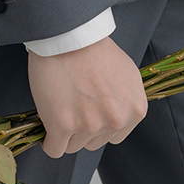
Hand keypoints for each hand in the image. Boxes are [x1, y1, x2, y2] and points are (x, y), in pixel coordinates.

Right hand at [27, 36, 147, 157]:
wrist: (68, 34)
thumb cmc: (93, 48)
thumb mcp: (126, 73)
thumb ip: (126, 100)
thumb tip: (118, 116)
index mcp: (135, 110)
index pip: (115, 136)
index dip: (99, 123)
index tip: (89, 110)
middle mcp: (116, 120)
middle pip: (94, 143)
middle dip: (82, 128)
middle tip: (72, 104)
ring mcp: (89, 125)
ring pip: (73, 146)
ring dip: (65, 132)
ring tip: (60, 105)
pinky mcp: (63, 125)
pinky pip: (54, 149)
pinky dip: (49, 142)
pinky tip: (47, 127)